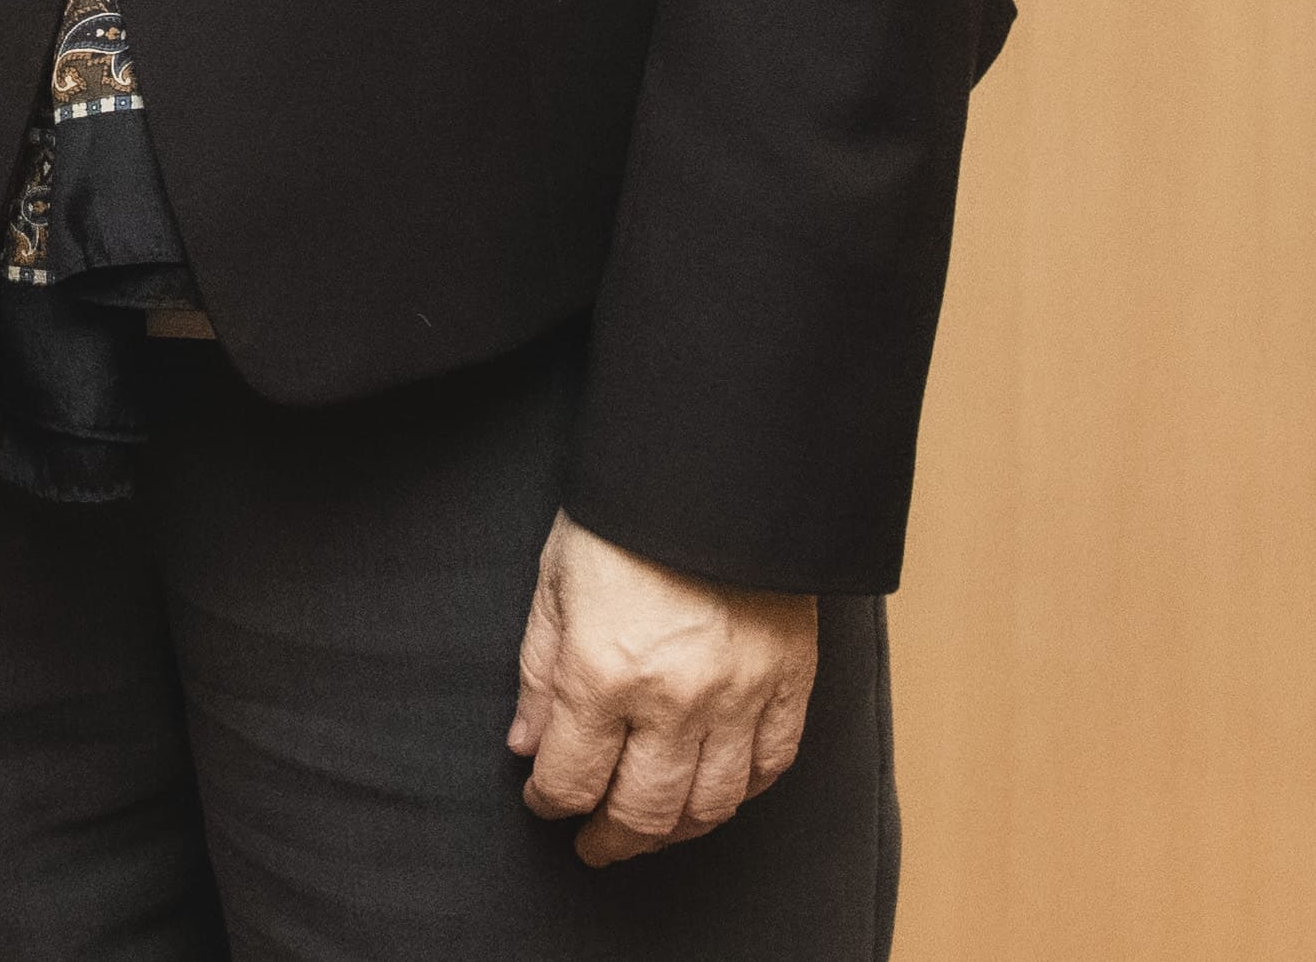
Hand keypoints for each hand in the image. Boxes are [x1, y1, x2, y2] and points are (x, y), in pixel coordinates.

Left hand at [507, 511, 817, 864]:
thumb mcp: (554, 583)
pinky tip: (715, 792)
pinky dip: (741, 793)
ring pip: (710, 805)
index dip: (551, 801)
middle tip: (594, 845)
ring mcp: (739, 696)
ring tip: (650, 830)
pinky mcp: (790, 683)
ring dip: (674, 831)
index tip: (545, 802)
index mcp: (603, 671)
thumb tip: (525, 746)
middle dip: (610, 839)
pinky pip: (771, 767)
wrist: (717, 469)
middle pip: (642, 810)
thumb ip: (538, 673)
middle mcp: (673, 699)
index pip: (571, 777)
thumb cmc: (624, 518)